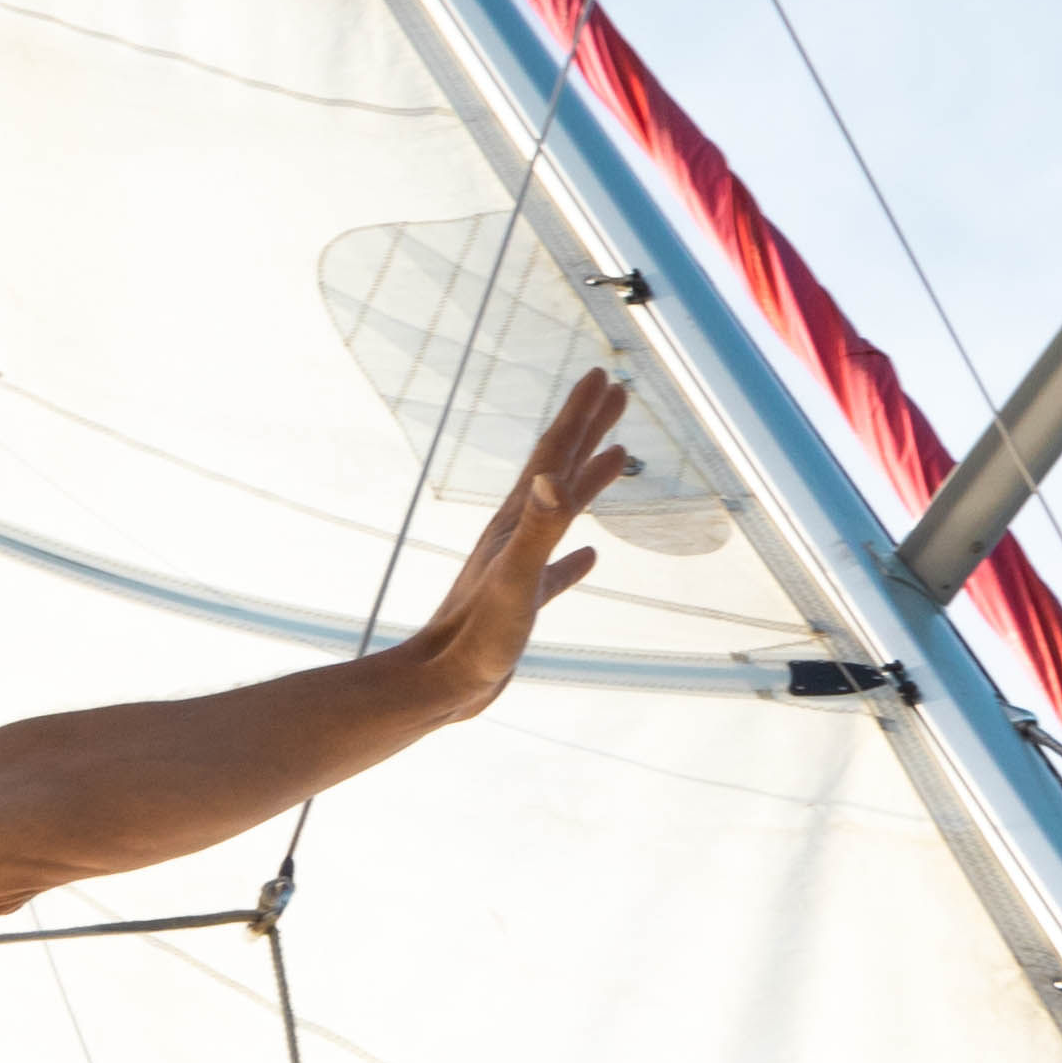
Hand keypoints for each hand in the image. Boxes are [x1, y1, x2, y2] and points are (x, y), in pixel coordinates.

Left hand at [397, 363, 640, 712]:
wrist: (442, 686)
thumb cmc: (476, 637)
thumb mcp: (515, 578)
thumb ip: (535, 528)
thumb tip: (551, 475)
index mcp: (516, 521)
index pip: (553, 454)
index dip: (579, 413)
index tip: (604, 376)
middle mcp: (516, 535)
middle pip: (558, 468)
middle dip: (588, 428)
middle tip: (619, 393)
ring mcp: (518, 567)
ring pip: (560, 511)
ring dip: (589, 480)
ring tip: (618, 457)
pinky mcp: (521, 603)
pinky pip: (556, 569)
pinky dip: (575, 558)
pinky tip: (591, 555)